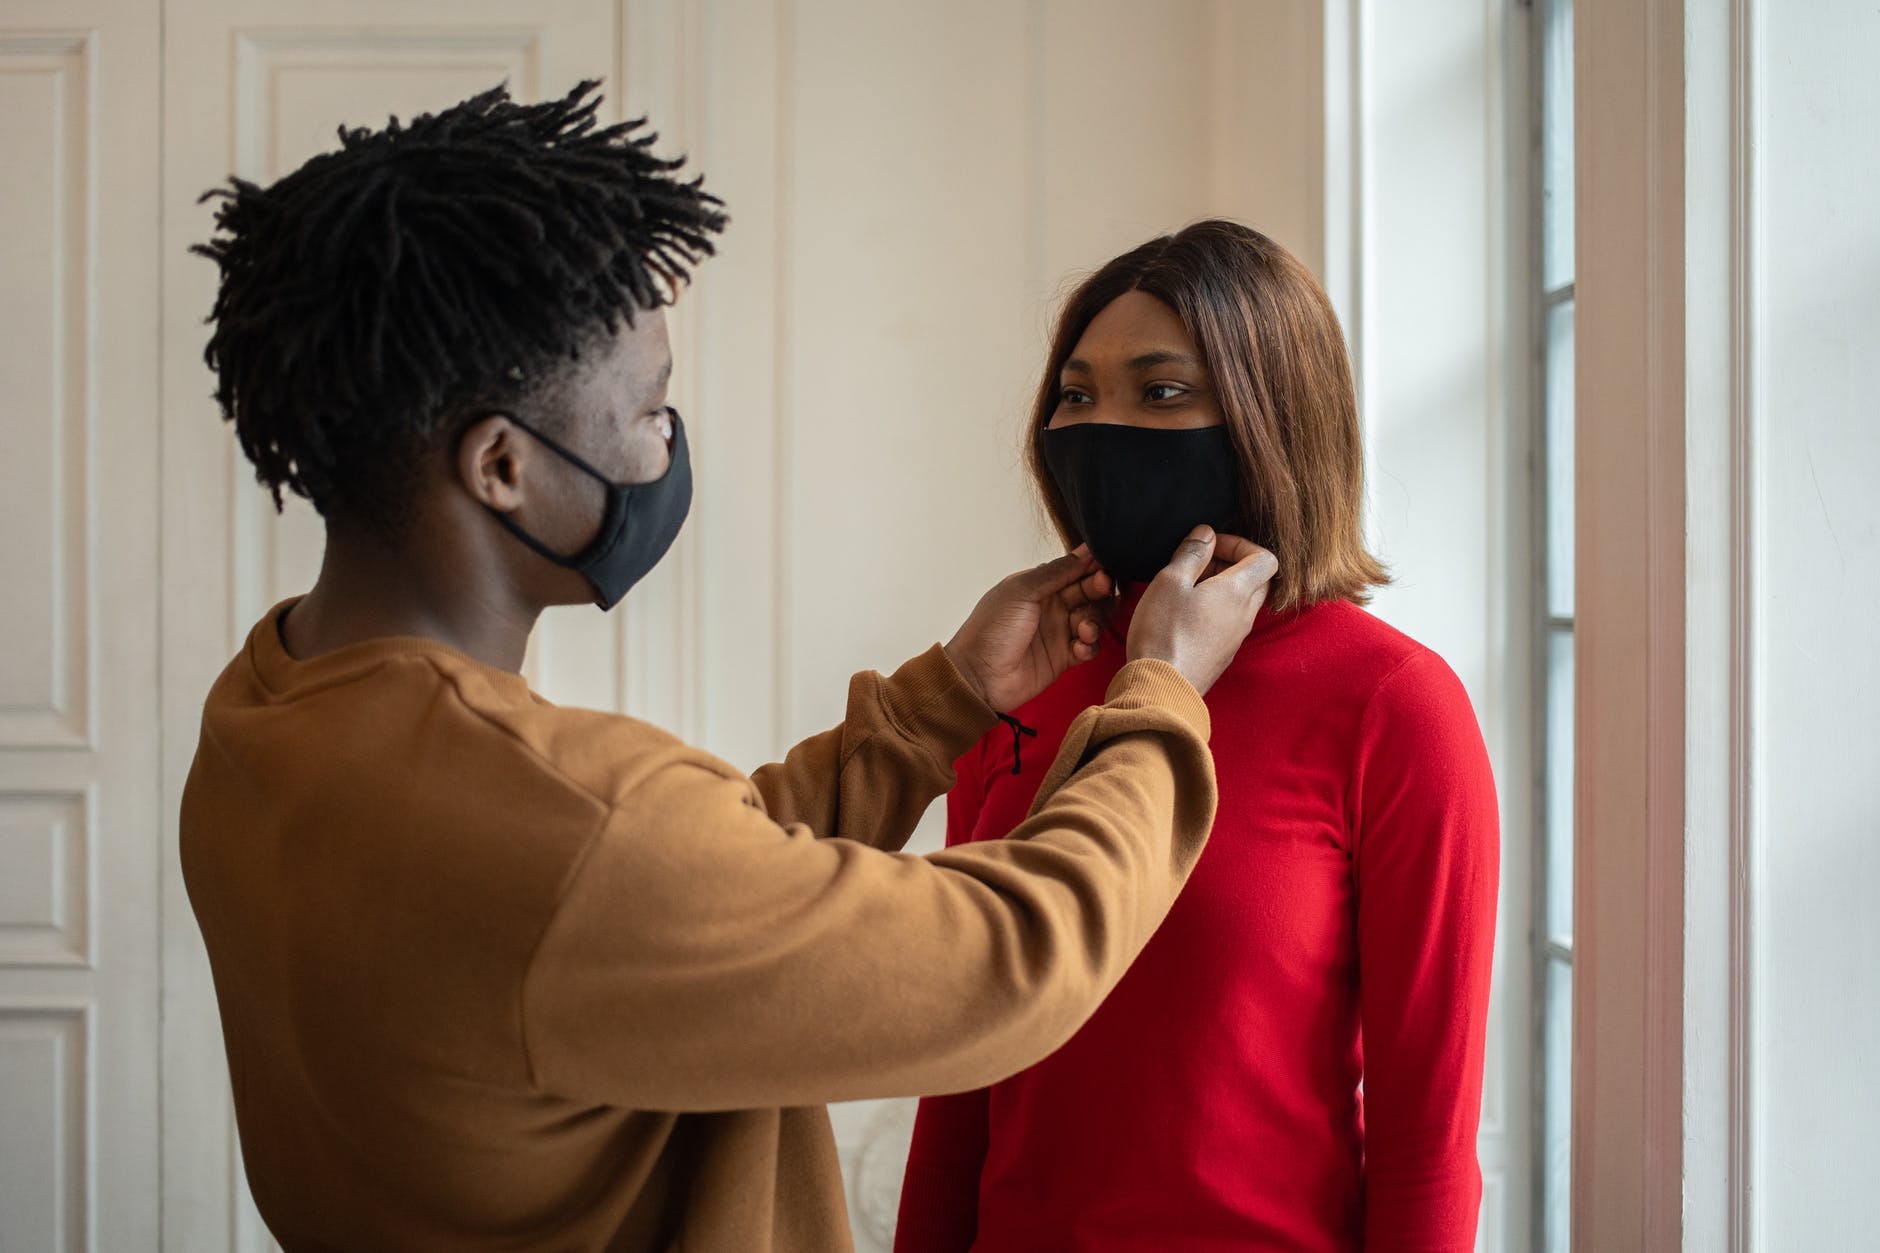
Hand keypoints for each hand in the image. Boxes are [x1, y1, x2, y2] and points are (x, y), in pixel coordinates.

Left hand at [944, 546, 1114, 711]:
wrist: (979, 676)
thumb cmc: (992, 629)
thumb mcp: (1021, 590)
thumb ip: (1055, 571)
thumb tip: (1085, 552)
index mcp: (1039, 585)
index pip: (1074, 569)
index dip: (1092, 566)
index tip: (1103, 567)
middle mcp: (1052, 606)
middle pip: (1089, 592)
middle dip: (1099, 590)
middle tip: (1101, 588)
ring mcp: (1059, 632)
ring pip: (1094, 619)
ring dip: (1095, 621)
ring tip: (1084, 630)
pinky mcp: (1065, 658)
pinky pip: (1090, 647)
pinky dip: (1090, 646)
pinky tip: (1078, 648)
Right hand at [1126, 527, 1278, 695]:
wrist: (1160, 688)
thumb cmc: (1163, 632)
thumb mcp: (1170, 581)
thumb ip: (1192, 553)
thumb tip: (1206, 534)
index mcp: (1238, 592)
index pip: (1266, 558)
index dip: (1241, 544)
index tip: (1211, 546)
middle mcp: (1244, 615)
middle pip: (1257, 580)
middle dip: (1232, 564)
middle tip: (1199, 564)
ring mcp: (1236, 638)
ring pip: (1243, 603)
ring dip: (1222, 588)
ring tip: (1187, 589)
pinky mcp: (1223, 655)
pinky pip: (1230, 624)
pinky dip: (1216, 610)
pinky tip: (1184, 615)